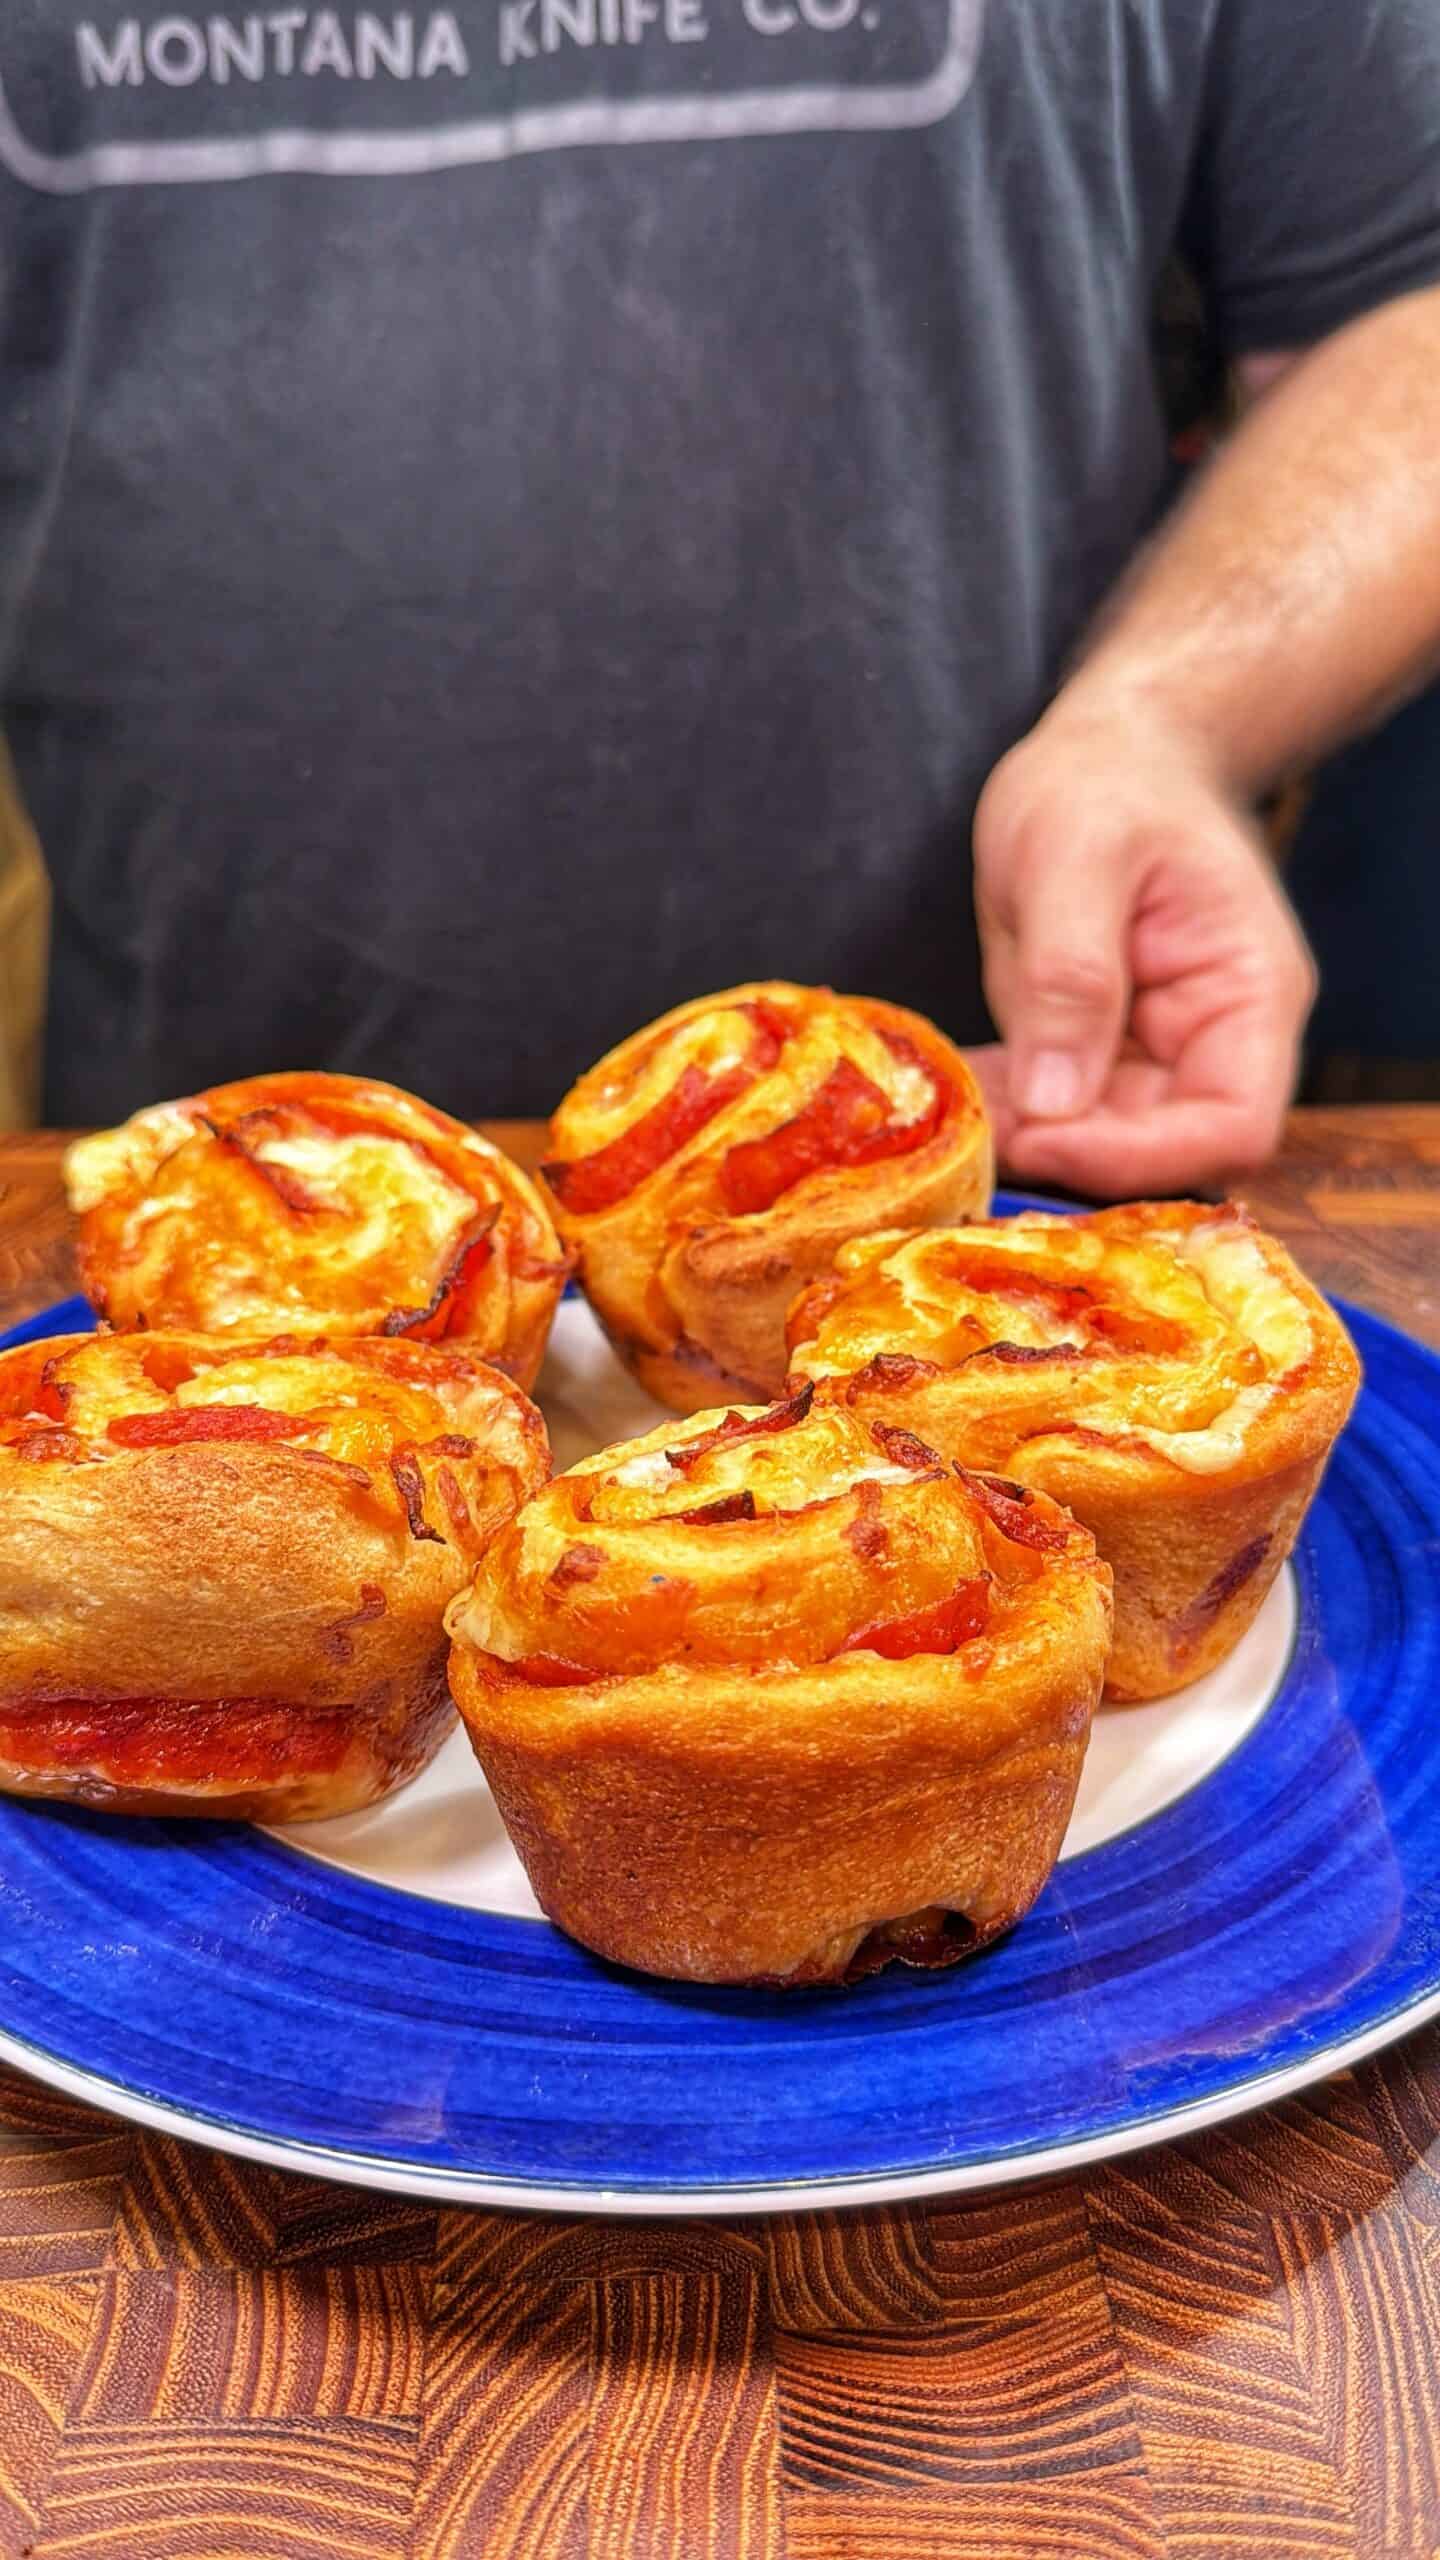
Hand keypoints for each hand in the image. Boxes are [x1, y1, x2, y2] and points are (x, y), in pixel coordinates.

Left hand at [968, 703, 1316, 1196]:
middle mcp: (1211, 1042)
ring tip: (950, 1113)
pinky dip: (1001, 1110)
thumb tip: (1054, 1103)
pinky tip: (950, 1087)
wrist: (1102, 756)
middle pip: (1164, 1156)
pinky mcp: (1091, 1055)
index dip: (1141, 1156)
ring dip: (1024, 1140)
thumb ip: (1071, 974)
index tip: (1042, 1137)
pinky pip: (1051, 1111)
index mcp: (1248, 995)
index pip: (1230, 1126)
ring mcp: (1150, 1055)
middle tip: (974, 1139)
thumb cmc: (1109, 782)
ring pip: (1098, 1144)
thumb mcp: (1077, 853)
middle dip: (1070, 1157)